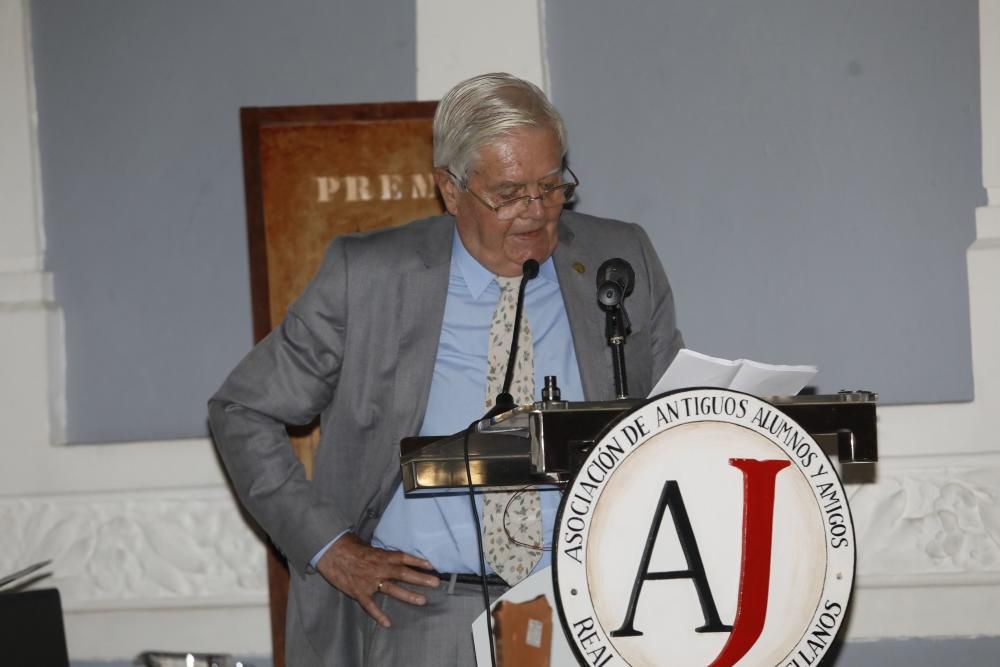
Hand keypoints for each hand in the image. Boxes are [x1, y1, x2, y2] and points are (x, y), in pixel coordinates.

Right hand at [315, 532, 439, 627]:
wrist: (329, 552)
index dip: (417, 561)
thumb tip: (391, 555)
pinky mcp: (359, 592)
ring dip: (409, 595)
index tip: (431, 565)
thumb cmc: (347, 546)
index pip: (403, 558)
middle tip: (435, 583)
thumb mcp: (367, 545)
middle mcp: (379, 568)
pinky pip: (371, 606)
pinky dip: (379, 615)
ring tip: (423, 601)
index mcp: (381, 555)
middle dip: (421, 578)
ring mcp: (369, 582)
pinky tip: (388, 624)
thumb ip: (380, 553)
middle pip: (403, 573)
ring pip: (393, 590)